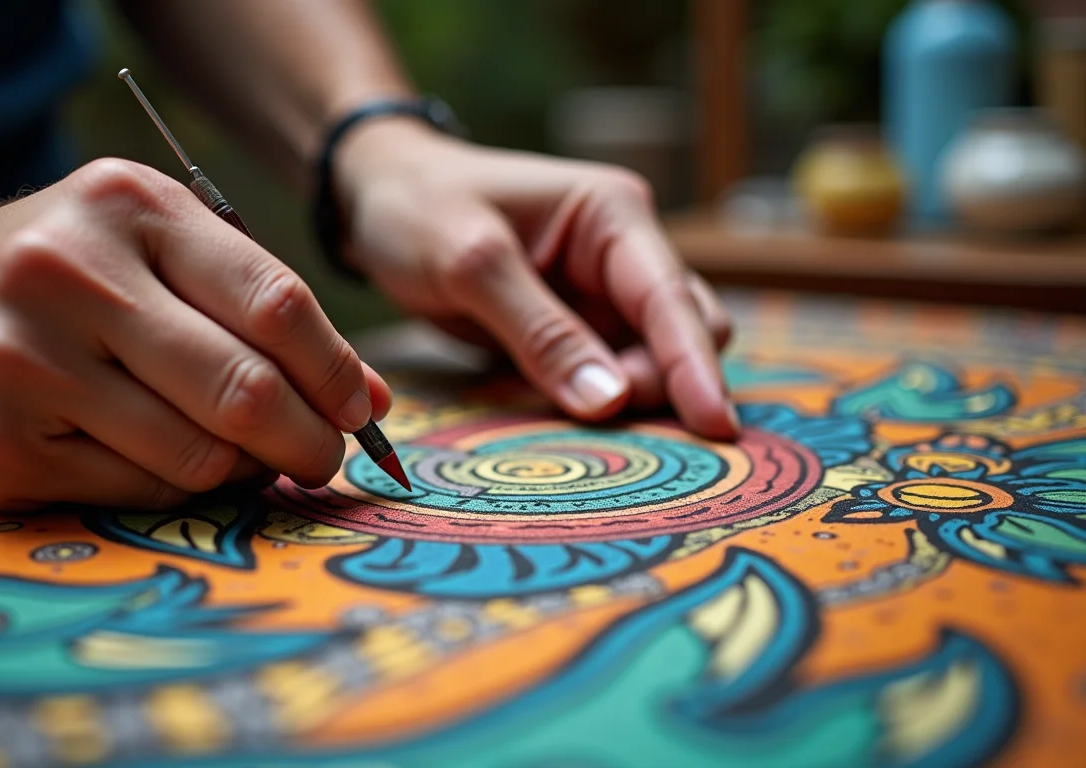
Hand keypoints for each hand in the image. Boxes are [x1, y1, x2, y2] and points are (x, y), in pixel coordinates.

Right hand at [0, 159, 390, 508]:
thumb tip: (370, 399)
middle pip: (242, 389)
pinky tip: (164, 458)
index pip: (275, 302)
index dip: (336, 372)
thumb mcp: (157, 247)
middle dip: (309, 439)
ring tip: (242, 454)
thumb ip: (260, 308)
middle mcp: (66, 277)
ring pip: (195, 456)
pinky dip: (176, 488)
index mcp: (127, 207)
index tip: (361, 410)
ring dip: (243, 469)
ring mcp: (22, 366)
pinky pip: (137, 493)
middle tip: (325, 457)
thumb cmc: (68, 271)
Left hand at [334, 121, 736, 438]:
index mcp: (612, 214)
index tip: (716, 427)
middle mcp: (624, 253)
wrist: (379, 196)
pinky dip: (599, 400)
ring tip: (574, 415)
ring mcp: (603, 293)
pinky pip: (609, 373)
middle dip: (661, 383)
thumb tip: (610, 400)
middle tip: (599, 416)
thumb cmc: (419, 208)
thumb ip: (539, 330)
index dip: (694, 366)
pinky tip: (564, 414)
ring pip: (654, 359)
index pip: (671, 299)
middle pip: (683, 333)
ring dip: (633, 397)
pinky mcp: (578, 327)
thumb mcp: (469, 262)